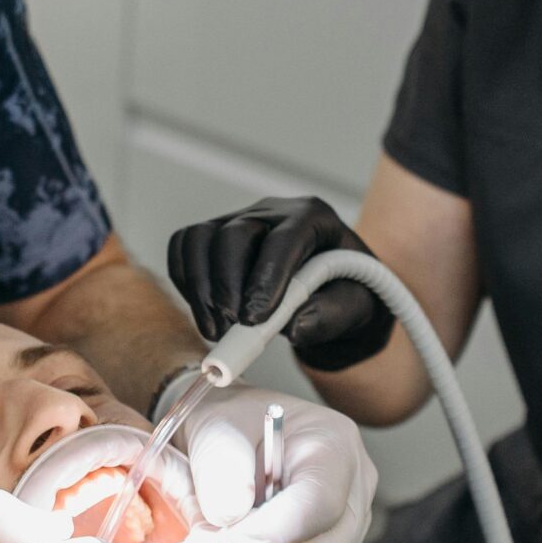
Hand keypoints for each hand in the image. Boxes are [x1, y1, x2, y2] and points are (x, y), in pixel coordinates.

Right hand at [167, 198, 395, 371]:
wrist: (333, 294)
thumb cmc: (346, 296)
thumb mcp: (356, 308)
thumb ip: (331, 316)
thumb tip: (293, 327)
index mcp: (314, 218)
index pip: (284, 239)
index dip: (266, 278)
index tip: (254, 318)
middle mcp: (273, 213)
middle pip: (234, 234)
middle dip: (226, 285)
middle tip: (230, 328)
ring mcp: (239, 221)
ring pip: (201, 238)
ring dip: (200, 287)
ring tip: (215, 329)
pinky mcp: (214, 237)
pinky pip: (185, 248)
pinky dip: (186, 281)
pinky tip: (204, 312)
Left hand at [171, 384, 376, 542]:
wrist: (235, 438)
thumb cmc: (230, 426)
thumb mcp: (215, 428)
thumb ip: (220, 466)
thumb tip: (230, 516)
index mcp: (334, 443)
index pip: (319, 503)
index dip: (272, 532)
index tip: (226, 539)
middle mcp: (357, 484)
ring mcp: (354, 521)